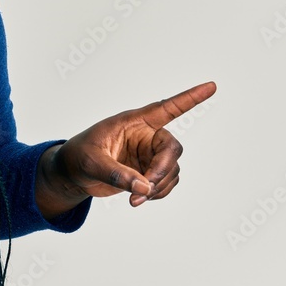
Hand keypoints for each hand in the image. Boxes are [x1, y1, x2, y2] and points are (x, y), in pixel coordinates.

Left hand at [36, 81, 215, 215]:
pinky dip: (157, 193)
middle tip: (146, 188)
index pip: (166, 108)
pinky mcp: (149, 172)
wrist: (73, 173)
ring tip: (135, 199)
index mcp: (133, 122)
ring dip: (159, 187)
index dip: (190, 98)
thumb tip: (143, 189)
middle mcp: (146, 136)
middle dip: (162, 170)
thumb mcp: (91, 162)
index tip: (211, 86)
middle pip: (171, 149)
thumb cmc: (79, 156)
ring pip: (171, 170)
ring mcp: (149, 155)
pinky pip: (166, 183)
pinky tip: (139, 198)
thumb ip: (116, 174)